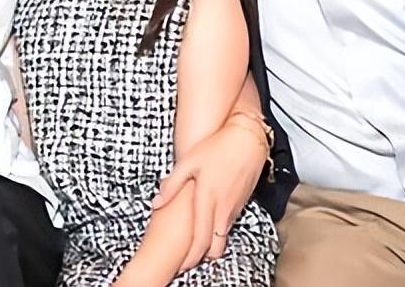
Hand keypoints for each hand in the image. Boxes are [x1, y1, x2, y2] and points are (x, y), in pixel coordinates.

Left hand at [152, 116, 269, 270]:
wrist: (247, 139)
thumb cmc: (217, 147)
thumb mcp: (188, 162)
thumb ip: (171, 185)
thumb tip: (156, 203)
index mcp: (207, 199)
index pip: (200, 240)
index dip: (191, 258)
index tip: (181, 265)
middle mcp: (223, 208)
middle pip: (215, 247)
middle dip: (202, 257)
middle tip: (188, 259)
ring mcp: (234, 208)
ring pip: (223, 238)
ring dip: (211, 244)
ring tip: (196, 245)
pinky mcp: (241, 204)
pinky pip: (228, 226)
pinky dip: (219, 232)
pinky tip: (209, 226)